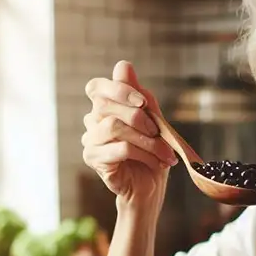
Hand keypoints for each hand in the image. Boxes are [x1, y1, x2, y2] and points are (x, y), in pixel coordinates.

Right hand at [82, 60, 176, 204]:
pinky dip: (145, 154)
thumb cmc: (152, 155)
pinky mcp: (93, 159)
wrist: (151, 189)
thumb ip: (142, 98)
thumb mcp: (155, 123)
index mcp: (104, 109)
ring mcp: (90, 140)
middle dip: (139, 116)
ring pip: (114, 127)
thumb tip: (124, 66)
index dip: (119, 89)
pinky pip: (120, 148)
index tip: (143, 102)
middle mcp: (92, 122)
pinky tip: (158, 163)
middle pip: (105, 104)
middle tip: (158, 132)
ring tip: (165, 153)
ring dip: (147, 140)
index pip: (97, 86)